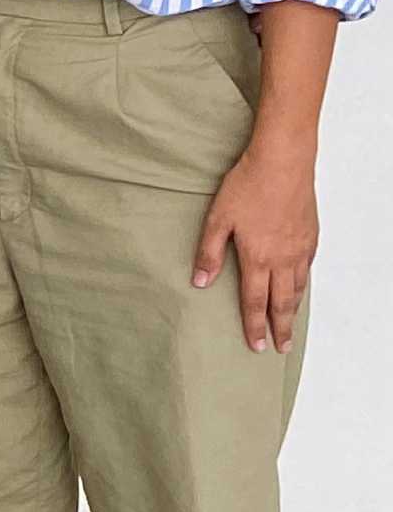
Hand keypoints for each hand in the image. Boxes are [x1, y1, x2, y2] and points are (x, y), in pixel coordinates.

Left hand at [194, 129, 320, 351]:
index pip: (254, 301)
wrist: (283, 163)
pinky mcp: (310, 237)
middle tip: (280, 348)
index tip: (256, 345)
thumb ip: (208, 252)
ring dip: (293, 309)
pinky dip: (302, 286)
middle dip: (280, 328)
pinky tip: (298, 288)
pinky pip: (307, 270)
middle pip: (282, 303)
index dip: (254, 325)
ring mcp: (300, 248)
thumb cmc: (248, 187)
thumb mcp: (217, 219)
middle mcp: (283, 259)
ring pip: (298, 288)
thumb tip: (200, 282)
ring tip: (289, 325)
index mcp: (257, 257)